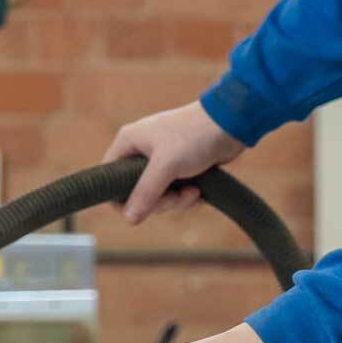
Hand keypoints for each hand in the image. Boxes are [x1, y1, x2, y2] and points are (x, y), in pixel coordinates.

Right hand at [104, 100, 245, 224]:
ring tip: (194, 191)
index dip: (122, 199)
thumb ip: (146, 192)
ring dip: (177, 201)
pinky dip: (187, 196)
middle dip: (160, 202)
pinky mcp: (182, 168)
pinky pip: (175, 192)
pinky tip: (200, 190)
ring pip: (158, 196)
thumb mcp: (167, 165)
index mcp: (128, 143)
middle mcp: (141, 151)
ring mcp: (162, 160)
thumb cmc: (195, 136)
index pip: (108, 180)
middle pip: (136, 194)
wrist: (232, 123)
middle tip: (178, 196)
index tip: (144, 208)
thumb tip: (129, 219)